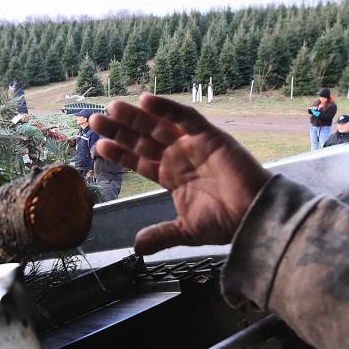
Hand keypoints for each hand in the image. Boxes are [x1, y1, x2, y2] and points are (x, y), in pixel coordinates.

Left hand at [90, 94, 270, 255]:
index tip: (98, 145)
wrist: (254, 217)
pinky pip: (185, 117)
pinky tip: (146, 100)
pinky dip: (166, 107)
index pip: (138, 161)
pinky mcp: (210, 136)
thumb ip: (161, 235)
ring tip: (112, 107)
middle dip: (119, 130)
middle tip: (95, 120)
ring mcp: (193, 145)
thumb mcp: (186, 231)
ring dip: (136, 116)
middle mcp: (179, 158)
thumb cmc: (226, 223)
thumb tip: (138, 248)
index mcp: (171, 177)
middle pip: (142, 140)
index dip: (119, 153)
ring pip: (158, 125)